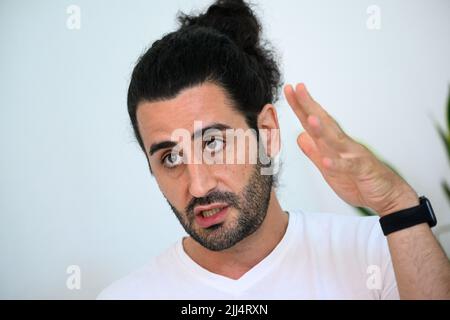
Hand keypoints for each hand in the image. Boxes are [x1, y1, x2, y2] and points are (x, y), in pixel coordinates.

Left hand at [284, 83, 418, 215]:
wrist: (388, 196)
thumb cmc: (359, 180)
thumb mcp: (328, 168)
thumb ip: (314, 152)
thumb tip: (299, 137)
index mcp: (332, 144)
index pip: (313, 122)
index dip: (300, 107)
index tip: (290, 90)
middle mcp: (343, 145)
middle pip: (323, 122)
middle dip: (309, 106)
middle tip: (298, 89)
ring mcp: (353, 155)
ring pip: (336, 141)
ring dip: (322, 129)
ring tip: (310, 117)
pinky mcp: (362, 170)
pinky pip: (348, 167)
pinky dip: (337, 164)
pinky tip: (326, 160)